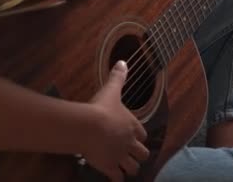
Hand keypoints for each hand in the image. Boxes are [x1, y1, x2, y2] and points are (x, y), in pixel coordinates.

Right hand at [84, 61, 149, 180]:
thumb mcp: (112, 90)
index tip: (135, 138)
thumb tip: (122, 62)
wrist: (89, 126)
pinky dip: (117, 179)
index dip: (139, 137)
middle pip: (142, 154)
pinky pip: (118, 178)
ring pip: (133, 168)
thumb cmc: (101, 107)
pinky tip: (114, 178)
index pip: (142, 135)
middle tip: (132, 155)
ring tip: (124, 168)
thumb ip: (118, 77)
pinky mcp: (110, 166)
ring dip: (130, 168)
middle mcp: (130, 143)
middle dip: (138, 155)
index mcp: (132, 126)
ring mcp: (121, 156)